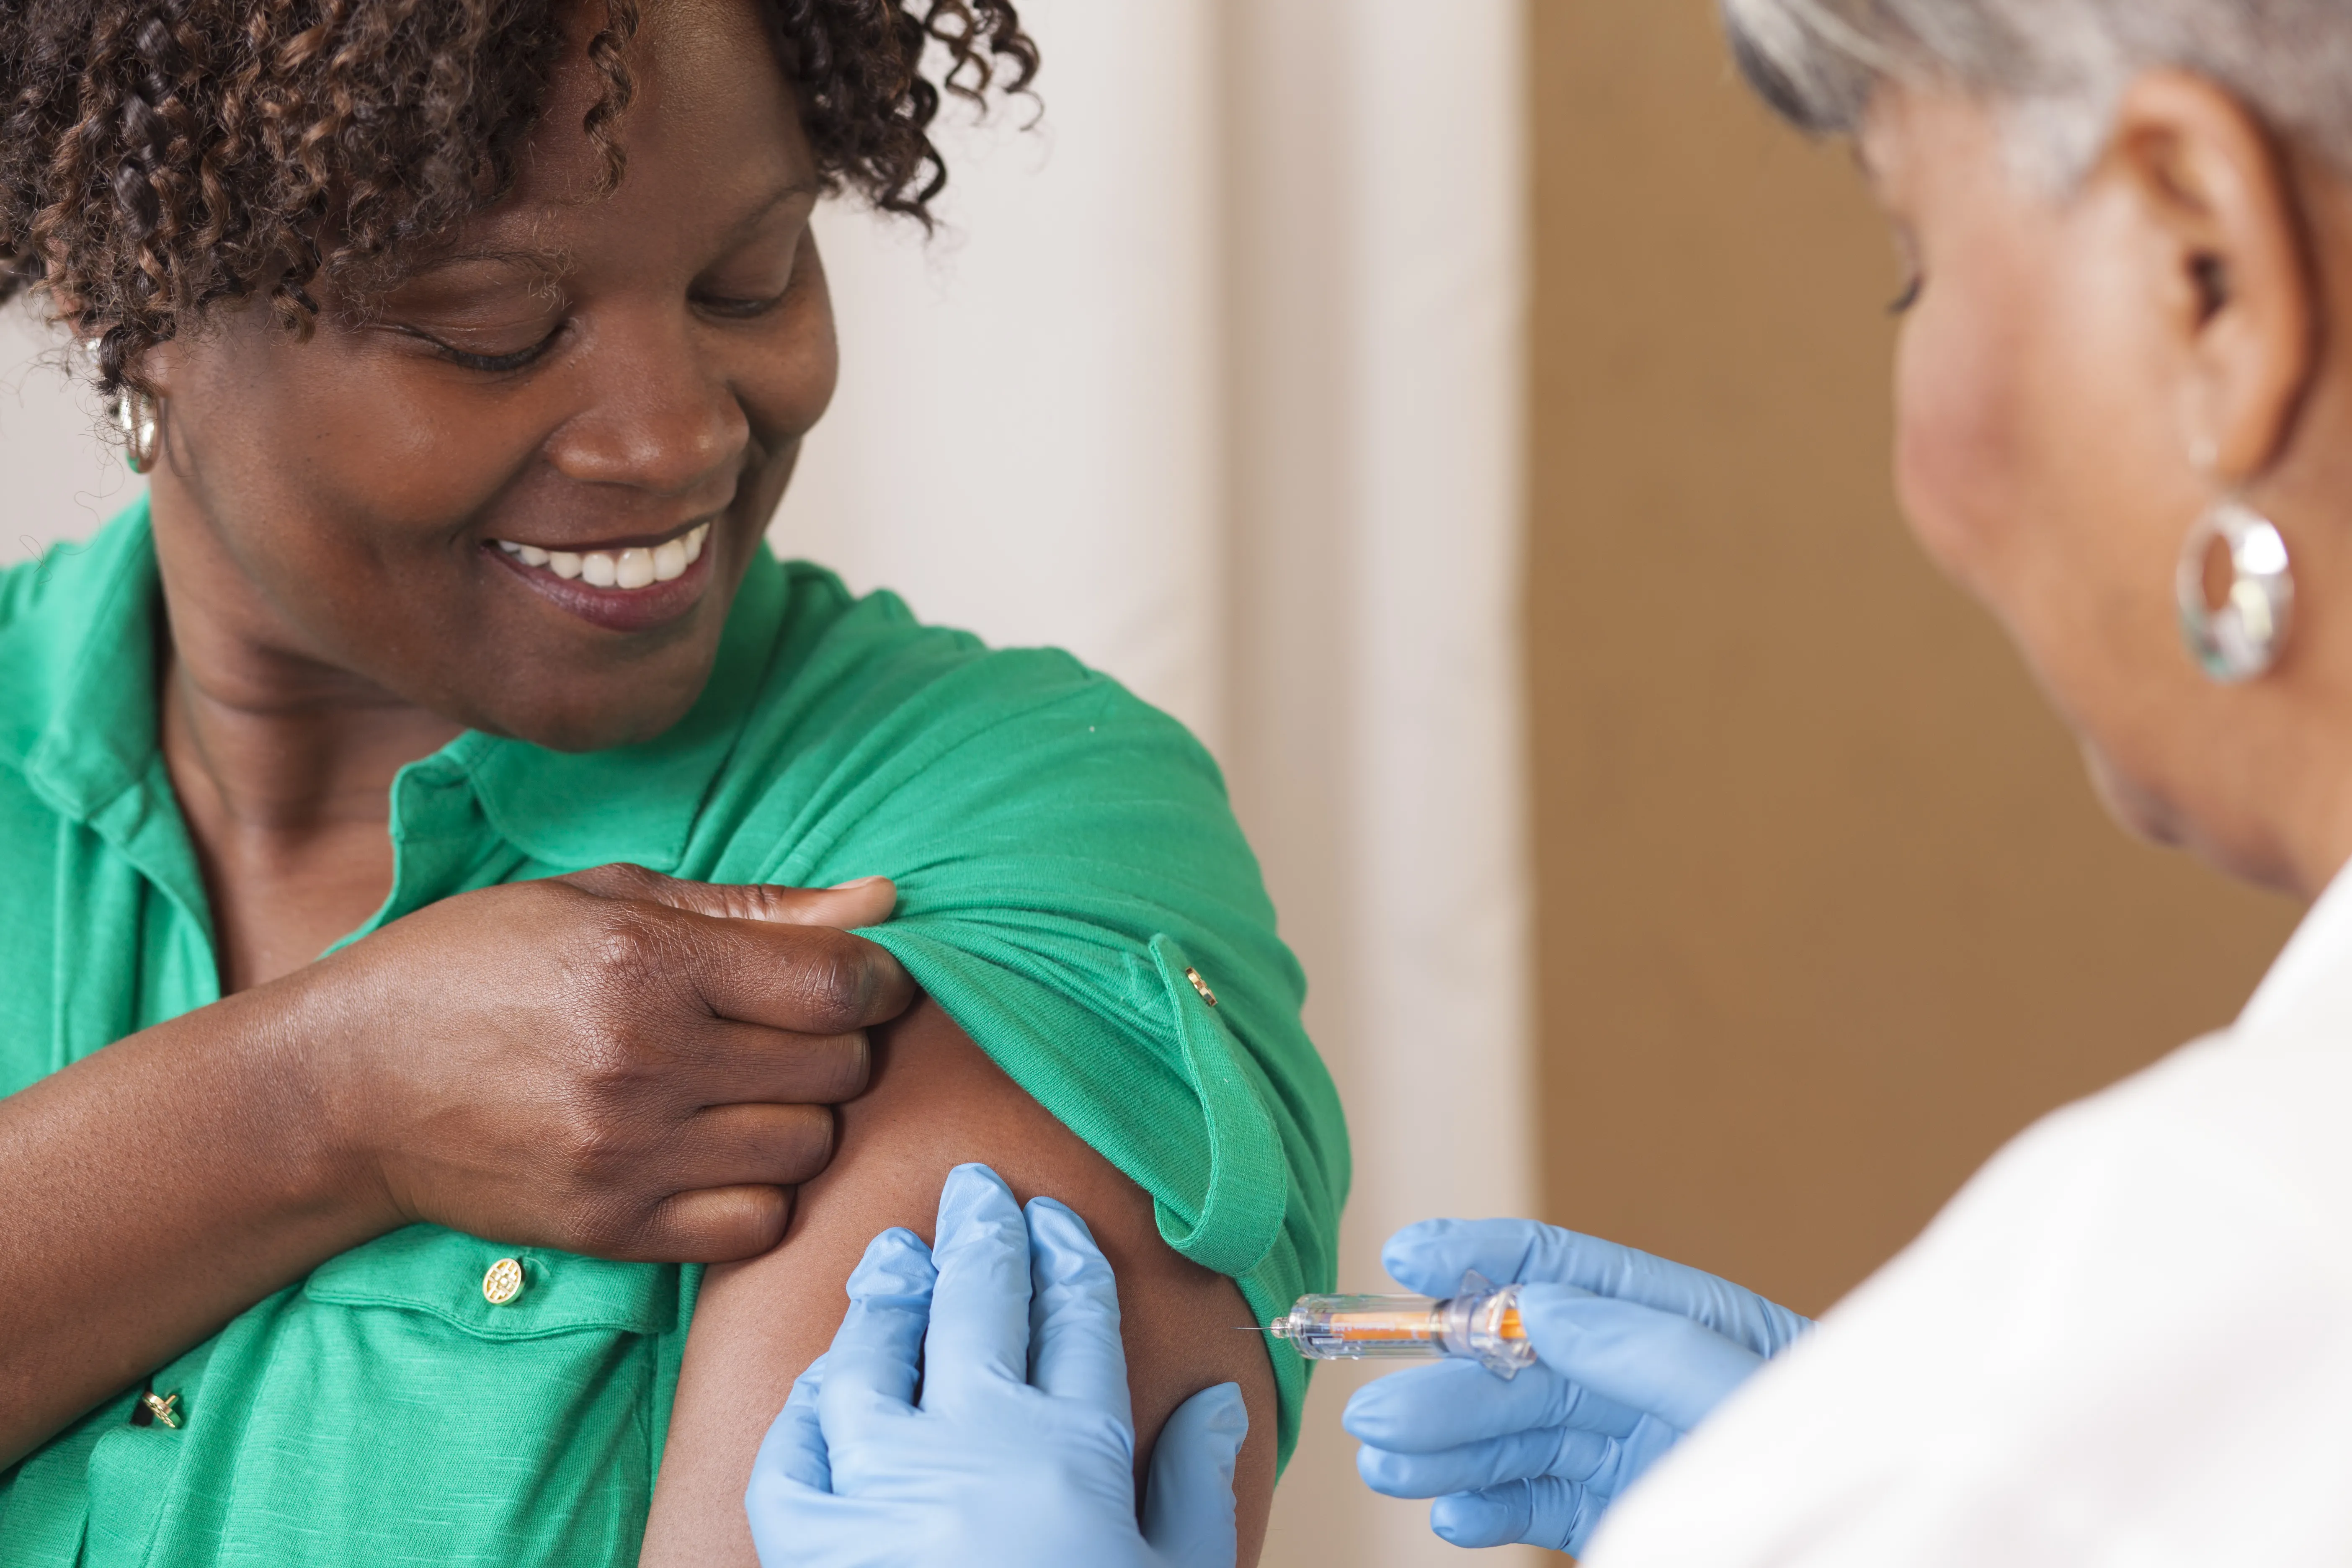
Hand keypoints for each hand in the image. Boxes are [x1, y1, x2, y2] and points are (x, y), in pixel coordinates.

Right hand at [296, 863, 913, 1260]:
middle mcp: (645, 1061)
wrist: (344, 1084)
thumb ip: (754, 907)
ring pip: (809, 1148)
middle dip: (838, 1043)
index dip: (878, 978)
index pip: (837, 984)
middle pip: (838, 1068)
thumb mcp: (603, 898)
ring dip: (801, 1117)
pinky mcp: (609, 1228)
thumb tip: (886, 900)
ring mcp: (627, 1154)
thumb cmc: (476, 966)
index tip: (864, 977)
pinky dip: (759, 1191)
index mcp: (645, 961)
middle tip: (791, 1030)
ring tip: (747, 1090)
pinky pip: (756, 1225)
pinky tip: (718, 1152)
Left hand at [745, 1163, 1245, 1567]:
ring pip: (873, 1359)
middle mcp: (973, 1447)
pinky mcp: (808, 1550)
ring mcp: (881, 1493)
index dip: (1065, 1257)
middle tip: (973, 1188)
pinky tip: (824, 1384)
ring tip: (895, 1257)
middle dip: (980, 1234)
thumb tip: (1218, 1401)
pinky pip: (792, 1456)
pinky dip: (805, 1411)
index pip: (1074, 1319)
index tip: (1054, 1219)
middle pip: (978, 1307)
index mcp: (1073, 1453)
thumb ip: (1195, 1490)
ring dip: (886, 1298)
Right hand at [1344, 1218, 1811, 1554]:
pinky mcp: (1628, 1511)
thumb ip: (1657, 1351)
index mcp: (1699, 1328)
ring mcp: (1641, 1452)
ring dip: (1448, 1448)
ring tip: (1387, 1463)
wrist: (1899, 1537)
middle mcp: (1660, 1384)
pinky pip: (1543, 1503)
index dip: (1489, 1255)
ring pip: (1522, 1437)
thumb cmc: (1856, 1459)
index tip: (1410, 1255)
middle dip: (1449, 1382)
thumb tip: (1548, 1307)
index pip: (1577, 1272)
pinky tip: (1450, 1512)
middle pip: (1531, 1366)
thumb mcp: (1756, 1396)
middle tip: (1377, 1409)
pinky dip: (1490, 1508)